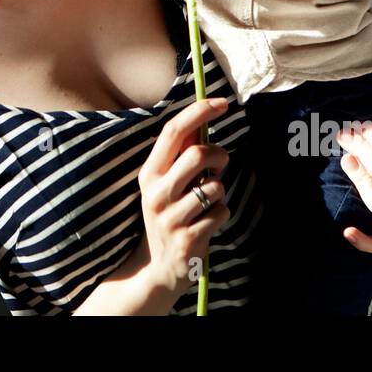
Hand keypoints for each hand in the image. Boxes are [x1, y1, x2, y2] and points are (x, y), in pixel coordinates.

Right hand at [135, 97, 232, 297]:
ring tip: (208, 202)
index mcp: (149, 173)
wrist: (156, 269)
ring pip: (215, 186)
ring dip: (220, 190)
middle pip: (197, 154)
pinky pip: (221, 212)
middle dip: (218, 155)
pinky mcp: (188, 239)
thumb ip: (181, 156)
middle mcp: (155, 193)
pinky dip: (222, 214)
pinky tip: (207, 223)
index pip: (173, 132)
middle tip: (221, 164)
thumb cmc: (168, 215)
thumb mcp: (165, 185)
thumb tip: (203, 121)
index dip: (199, 112)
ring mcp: (170, 218)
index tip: (222, 103)